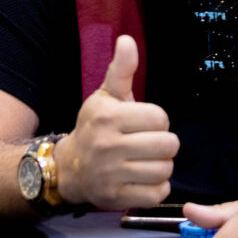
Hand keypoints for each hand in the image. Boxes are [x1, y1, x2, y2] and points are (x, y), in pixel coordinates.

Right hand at [54, 35, 179, 208]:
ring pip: (165, 170)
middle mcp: (108, 146)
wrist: (69, 168)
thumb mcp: (105, 97)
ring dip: (161, 166)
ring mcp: (111, 174)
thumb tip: (127, 40)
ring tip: (146, 161)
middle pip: (168, 145)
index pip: (160, 118)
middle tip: (148, 144)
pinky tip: (143, 178)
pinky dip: (156, 188)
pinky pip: (157, 194)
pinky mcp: (116, 197)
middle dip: (163, 144)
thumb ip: (121, 70)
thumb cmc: (94, 127)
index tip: (143, 124)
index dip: (158, 120)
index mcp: (108, 117)